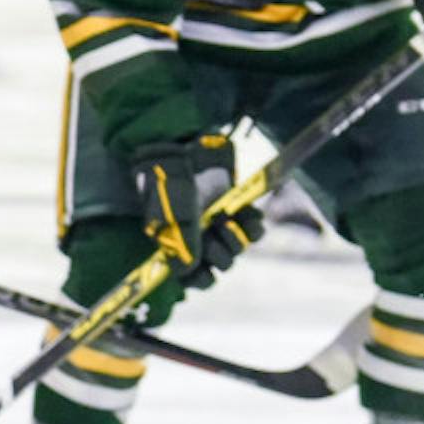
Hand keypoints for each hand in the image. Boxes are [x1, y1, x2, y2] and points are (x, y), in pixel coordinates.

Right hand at [127, 135, 263, 289]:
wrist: (181, 145)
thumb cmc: (169, 180)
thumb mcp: (171, 213)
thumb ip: (182, 243)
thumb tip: (189, 271)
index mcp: (176, 244)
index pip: (191, 277)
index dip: (200, 279)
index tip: (205, 272)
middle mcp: (198, 237)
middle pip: (220, 264)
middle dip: (220, 254)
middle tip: (214, 233)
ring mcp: (218, 223)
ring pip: (238, 250)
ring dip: (237, 240)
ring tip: (226, 220)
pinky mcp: (236, 208)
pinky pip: (254, 231)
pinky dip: (253, 227)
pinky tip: (245, 215)